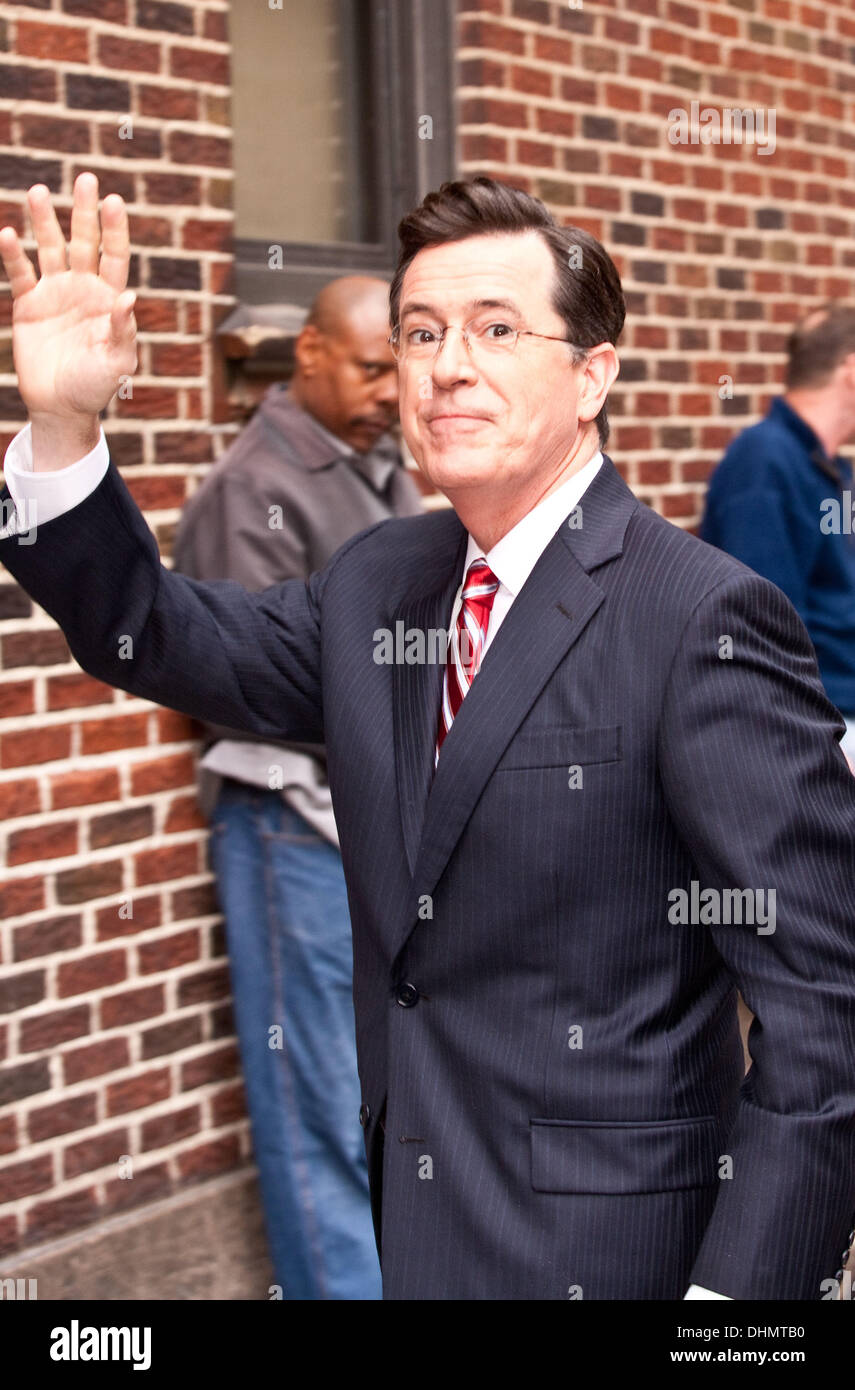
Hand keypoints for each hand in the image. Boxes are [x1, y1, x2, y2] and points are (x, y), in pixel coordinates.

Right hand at [0, 172, 136, 467]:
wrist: (61, 406)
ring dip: (44, 222)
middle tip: (86, 179)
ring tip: (39, 192)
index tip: (113, 201)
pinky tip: (8, 233)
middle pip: (84, 241)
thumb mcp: (117, 363)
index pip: (114, 255)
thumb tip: (129, 297)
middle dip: (84, 212)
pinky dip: (13, 255)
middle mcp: (83, 288)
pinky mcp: (28, 305)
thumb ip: (123, 331)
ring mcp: (54, 293)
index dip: (114, 229)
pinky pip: (20, 273)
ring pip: (50, 248)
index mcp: (109, 297)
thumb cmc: (96, 386)